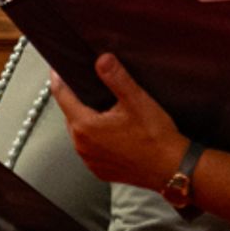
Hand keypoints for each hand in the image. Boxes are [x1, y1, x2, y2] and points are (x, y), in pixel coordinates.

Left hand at [53, 53, 188, 196]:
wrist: (171, 168)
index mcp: (85, 126)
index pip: (61, 95)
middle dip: (76, 100)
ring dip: (86, 120)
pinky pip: (91, 149)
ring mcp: (90, 161)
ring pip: (80, 133)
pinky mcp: (101, 170)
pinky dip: (96, 139)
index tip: (57, 69)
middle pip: (70, 114)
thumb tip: (102, 60)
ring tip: (104, 110)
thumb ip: (116, 77)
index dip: (59, 79)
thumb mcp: (136, 100)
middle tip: (89, 87)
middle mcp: (82, 146)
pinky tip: (113, 133)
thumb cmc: (155, 138)